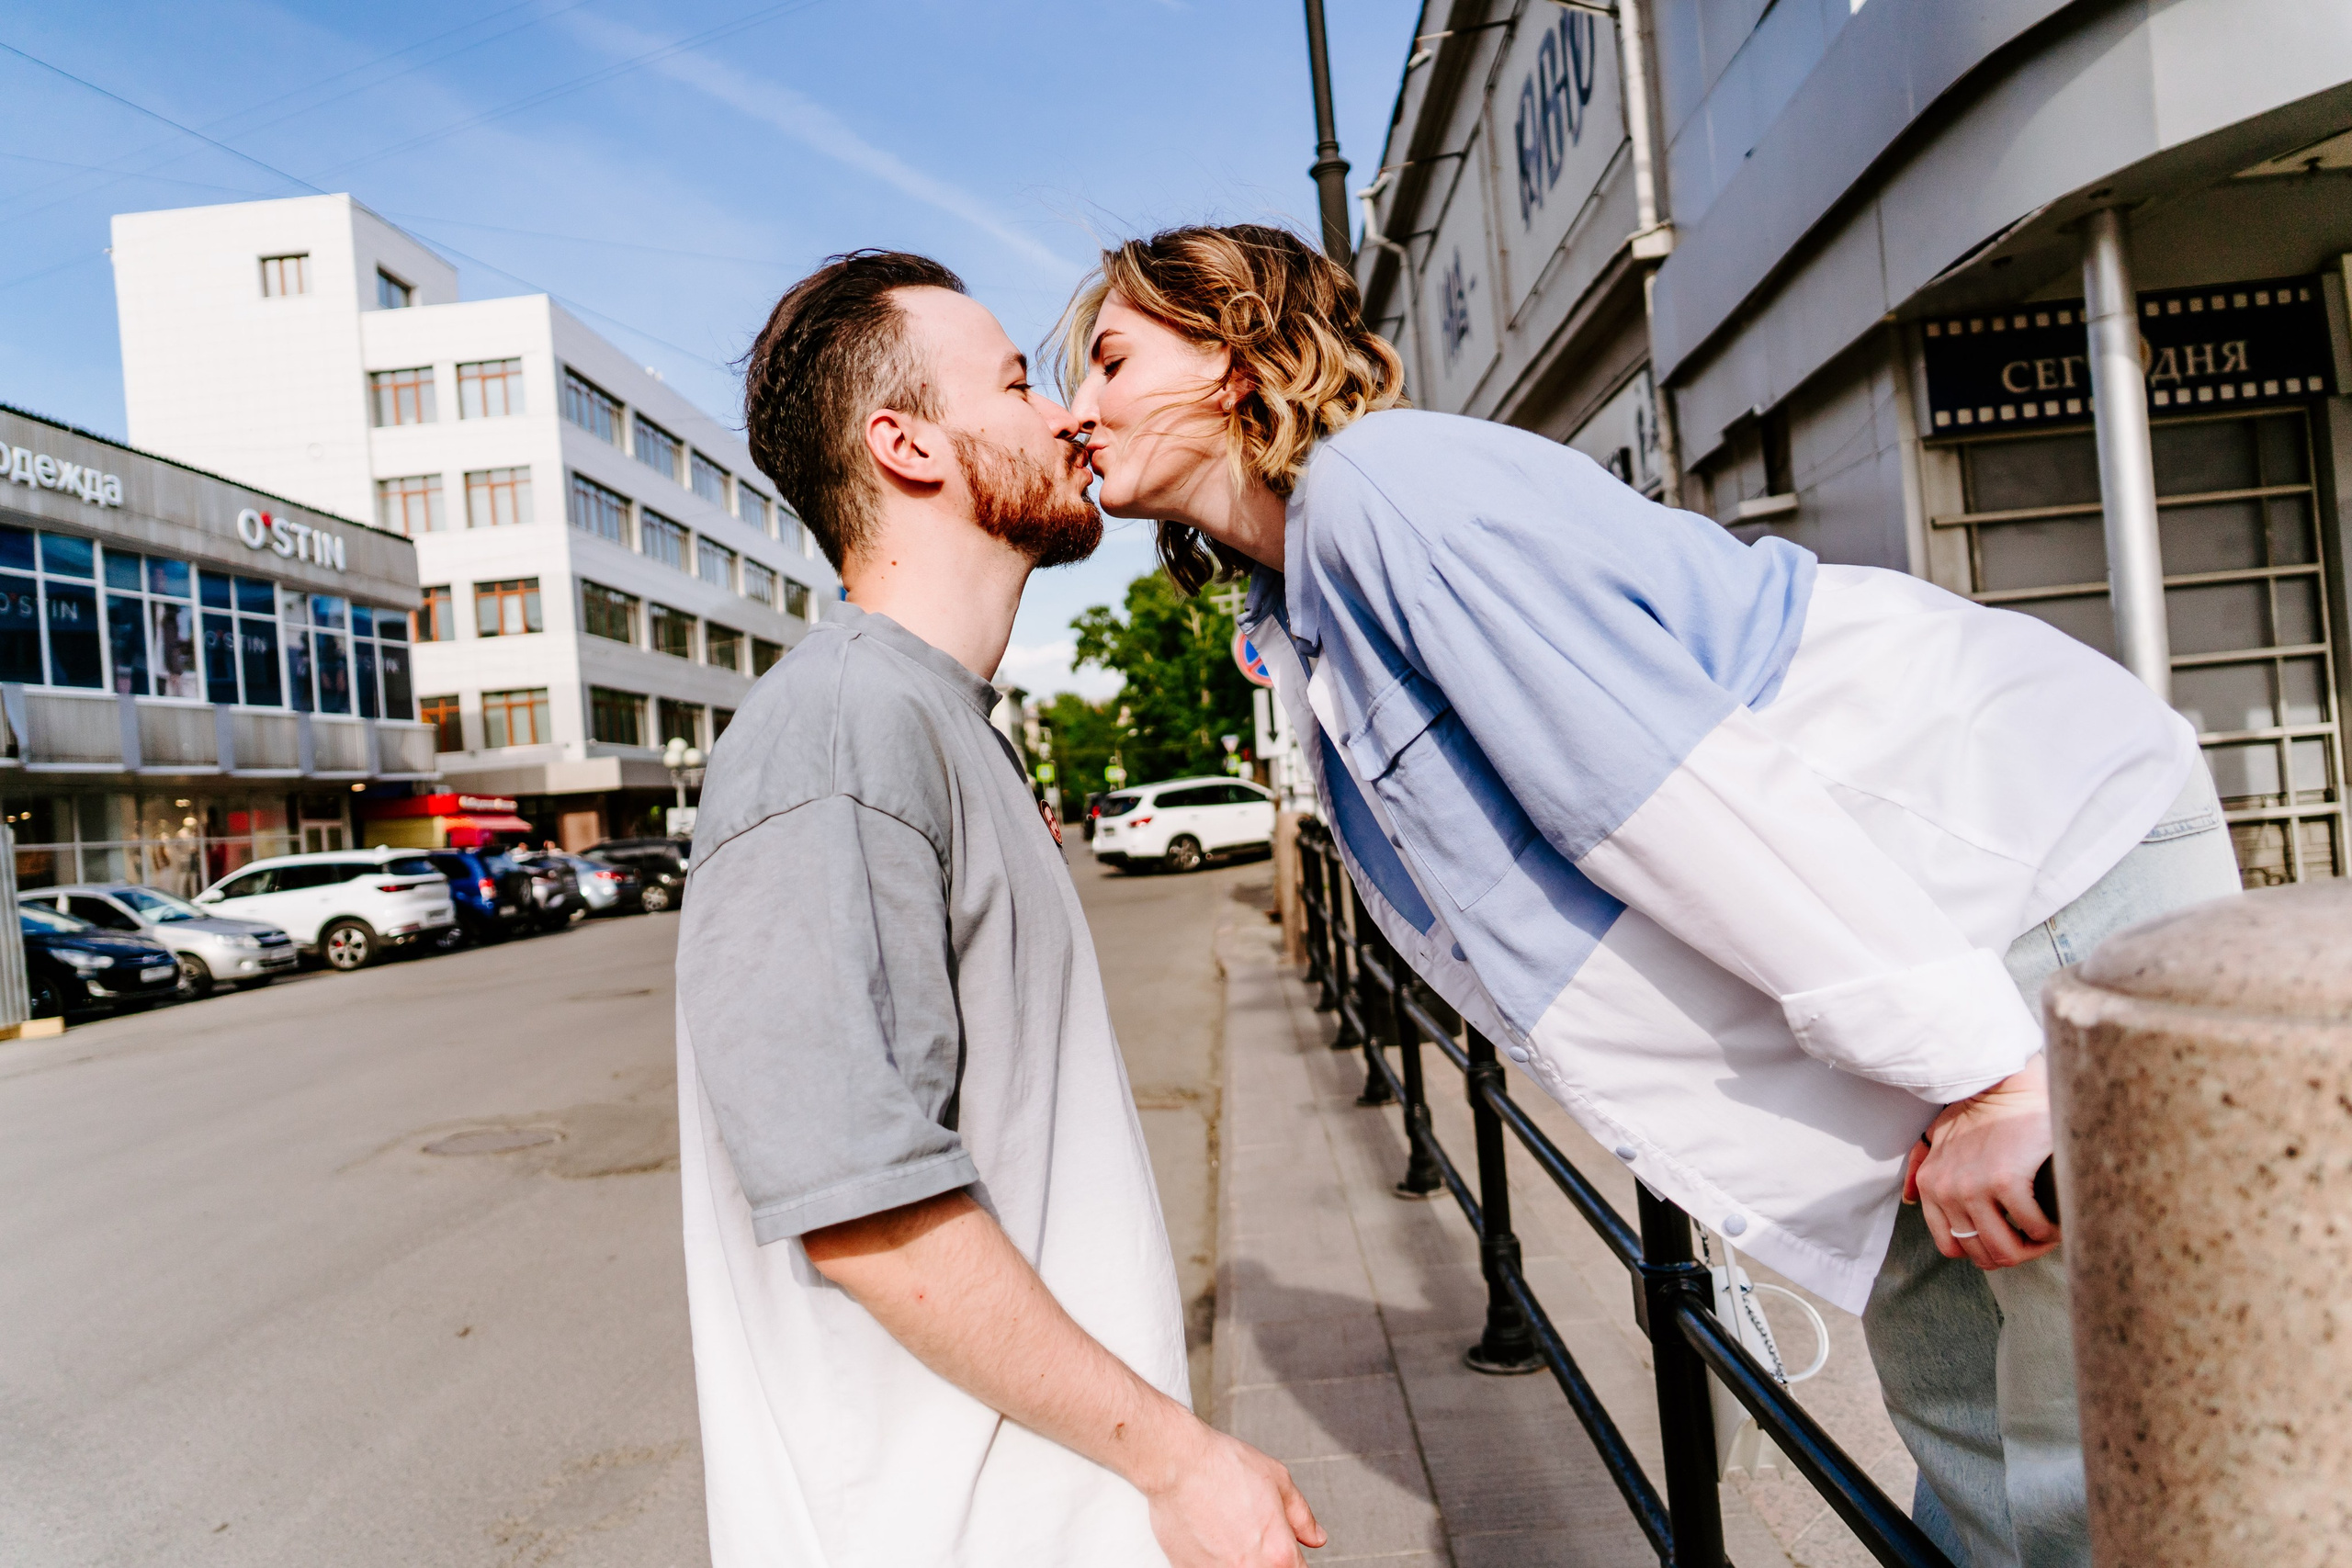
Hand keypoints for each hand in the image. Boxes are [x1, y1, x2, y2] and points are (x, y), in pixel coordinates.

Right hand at [1139, 1420, 1323, 1567]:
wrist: (1176, 1463)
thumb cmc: (1223, 1466)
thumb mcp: (1278, 1481)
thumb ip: (1302, 1516)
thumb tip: (1315, 1537)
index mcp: (1279, 1554)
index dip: (1293, 1560)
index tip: (1284, 1549)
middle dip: (1268, 1559)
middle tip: (1253, 1536)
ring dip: (1238, 1559)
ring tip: (1229, 1534)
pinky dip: (1214, 1560)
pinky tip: (1209, 1538)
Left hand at [1903, 1056, 2057, 1269]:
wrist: (2002, 1083)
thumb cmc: (1976, 1109)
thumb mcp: (1936, 1135)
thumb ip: (1922, 1164)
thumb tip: (1910, 1199)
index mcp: (1931, 1185)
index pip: (1951, 1246)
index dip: (1982, 1250)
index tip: (2006, 1238)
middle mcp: (1947, 1192)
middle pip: (1980, 1254)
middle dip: (2011, 1253)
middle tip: (2032, 1239)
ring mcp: (1974, 1189)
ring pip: (2004, 1251)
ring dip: (2030, 1249)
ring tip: (2046, 1233)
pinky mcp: (2006, 1182)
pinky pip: (2032, 1228)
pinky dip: (2048, 1231)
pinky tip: (2056, 1218)